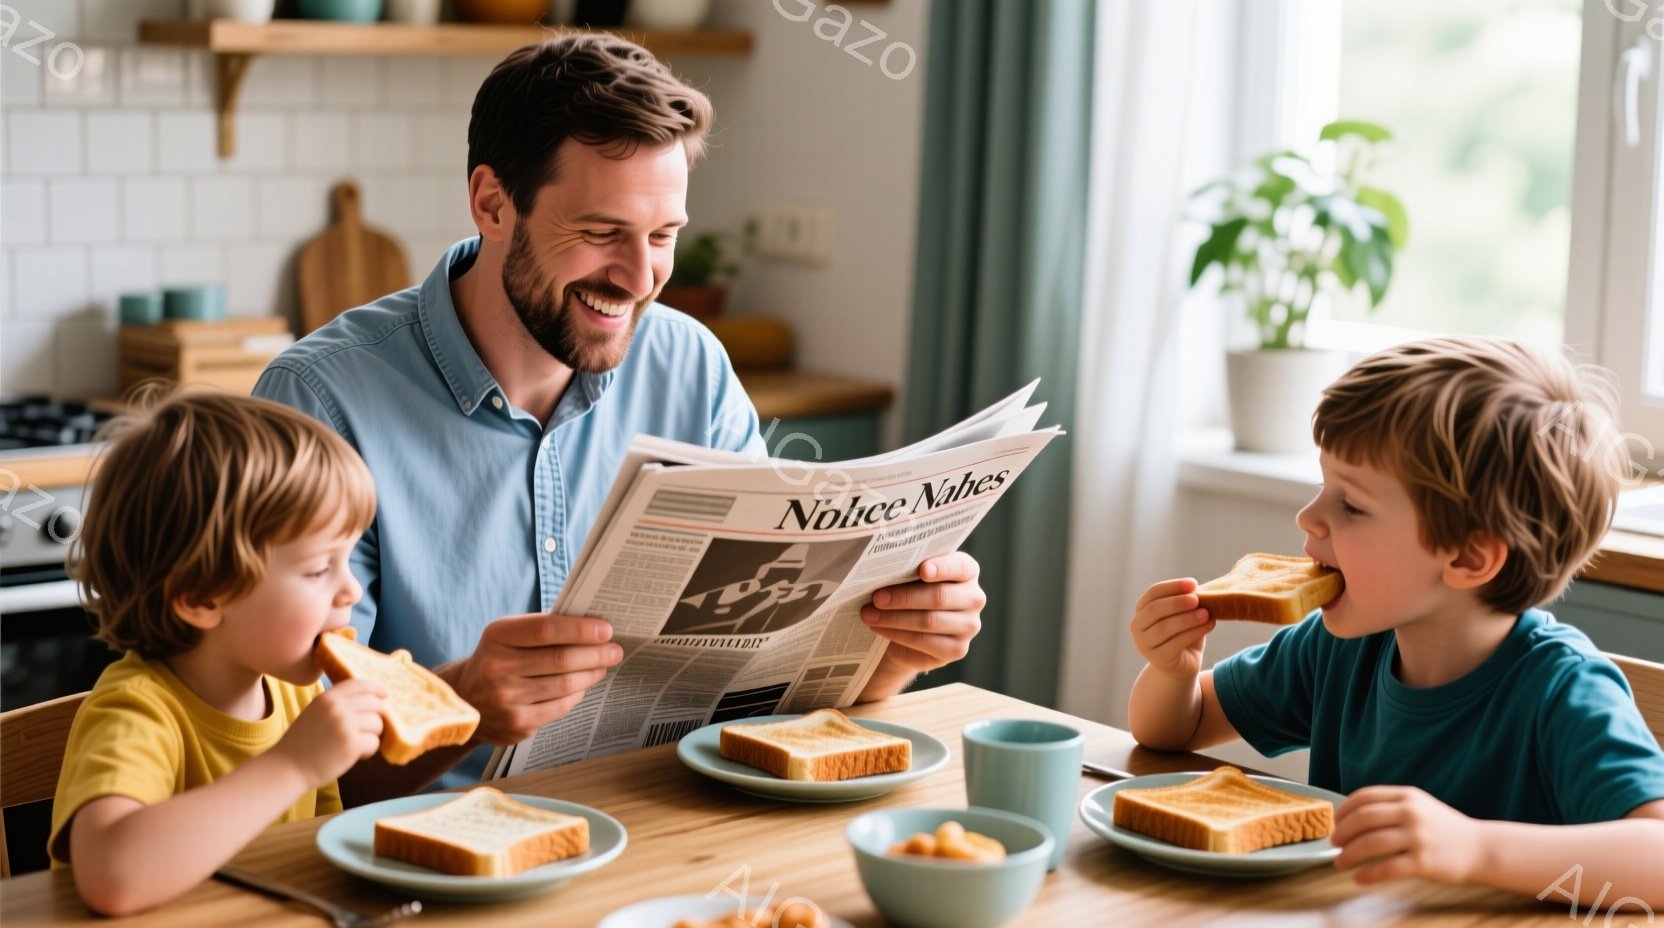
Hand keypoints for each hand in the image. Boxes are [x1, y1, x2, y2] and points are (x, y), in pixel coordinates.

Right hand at [273, 678, 385, 788]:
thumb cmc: (302, 744)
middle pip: (374, 704)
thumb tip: (369, 701)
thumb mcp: (315, 713)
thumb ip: (337, 705)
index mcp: (327, 698)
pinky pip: (374, 742)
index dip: (376, 688)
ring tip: (356, 745)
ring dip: (371, 736)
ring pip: (377, 724)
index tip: (385, 694)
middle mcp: (337, 707)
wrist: (287, 767)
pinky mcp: (351, 743)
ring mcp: (345, 724)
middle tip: (367, 730)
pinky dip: (368, 750)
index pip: (360, 684)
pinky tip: (355, 755)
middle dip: (376, 717)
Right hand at [441, 613, 624, 743]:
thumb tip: (592, 626)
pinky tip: (584, 685)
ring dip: (591, 674)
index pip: (546, 630)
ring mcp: (506, 699)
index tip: (607, 629)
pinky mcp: (517, 723)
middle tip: (615, 650)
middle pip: (560, 659)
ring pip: (564, 685)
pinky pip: (559, 707)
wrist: (464, 700)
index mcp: (497, 637)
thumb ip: (541, 629)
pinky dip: (577, 694)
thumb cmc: (498, 658)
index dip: (580, 629)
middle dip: (595, 654)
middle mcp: (498, 668)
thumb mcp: (508, 636)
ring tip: (604, 665)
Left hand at [858, 552, 985, 699]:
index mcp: (967, 571)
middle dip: (904, 597)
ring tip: (868, 614)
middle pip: (939, 596)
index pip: (960, 566)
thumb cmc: (909, 592)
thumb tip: (883, 568)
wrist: (909, 629)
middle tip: (877, 597)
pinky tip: (878, 628)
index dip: (942, 568)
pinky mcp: (957, 649)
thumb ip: (908, 569)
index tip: (922, 570)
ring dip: (894, 618)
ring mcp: (969, 626)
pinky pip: (924, 641)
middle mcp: (974, 597)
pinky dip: (897, 634)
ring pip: (929, 621)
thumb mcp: (910, 576)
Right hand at [1130, 578, 1214, 680]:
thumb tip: (1198, 590)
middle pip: (1155, 610)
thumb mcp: (1184, 615)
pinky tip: (1209, 625)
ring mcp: (1145, 644)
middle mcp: (1137, 626)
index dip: (1173, 586)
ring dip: (1187, 618)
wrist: (1181, 666)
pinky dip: (1194, 632)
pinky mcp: (1158, 659)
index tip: (1193, 583)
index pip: (1153, 593)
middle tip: (1197, 599)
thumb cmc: (1183, 635)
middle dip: (1177, 602)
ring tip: (1206, 613)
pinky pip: (1175, 643)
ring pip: (1164, 628)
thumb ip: (1187, 603)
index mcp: (1142, 610)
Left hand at [1332, 786, 1482, 885]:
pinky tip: (1358, 879)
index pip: (1364, 797)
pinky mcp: (1423, 862)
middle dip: (1342, 832)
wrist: (1481, 848)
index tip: (1334, 822)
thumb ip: (1391, 806)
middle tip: (1333, 844)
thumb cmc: (1444, 829)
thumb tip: (1352, 817)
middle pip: (1363, 819)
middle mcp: (1411, 813)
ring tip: (1340, 863)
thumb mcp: (1420, 805)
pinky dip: (1368, 875)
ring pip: (1370, 844)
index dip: (1344, 810)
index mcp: (1407, 796)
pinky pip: (1387, 868)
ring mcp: (1417, 837)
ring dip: (1349, 855)